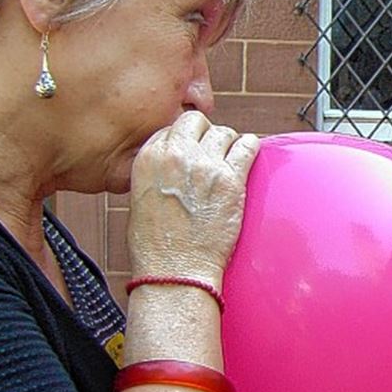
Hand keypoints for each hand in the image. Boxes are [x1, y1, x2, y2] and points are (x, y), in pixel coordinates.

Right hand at [127, 111, 259, 285]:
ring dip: (229, 143)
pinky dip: (251, 147)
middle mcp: (176, 155)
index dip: (186, 138)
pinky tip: (250, 154)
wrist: (175, 269)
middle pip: (197, 122)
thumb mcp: (140, 198)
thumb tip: (174, 166)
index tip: (194, 149)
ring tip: (231, 157)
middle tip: (214, 151)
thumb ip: (157, 173)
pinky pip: (248, 147)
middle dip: (207, 134)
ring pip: (224, 132)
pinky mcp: (230, 180)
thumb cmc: (156, 245)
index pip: (172, 128)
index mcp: (148, 158)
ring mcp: (205, 165)